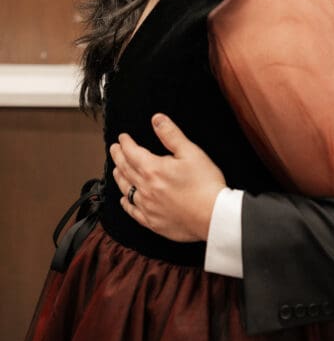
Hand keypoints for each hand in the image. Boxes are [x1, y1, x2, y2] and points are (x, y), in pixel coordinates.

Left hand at [110, 114, 226, 241]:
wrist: (212, 215)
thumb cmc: (205, 183)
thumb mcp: (191, 152)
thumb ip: (171, 135)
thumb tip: (157, 119)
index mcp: (153, 169)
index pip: (132, 152)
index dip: (125, 143)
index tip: (122, 137)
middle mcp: (145, 188)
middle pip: (125, 169)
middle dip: (118, 157)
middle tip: (114, 148)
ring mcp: (147, 206)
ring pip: (126, 189)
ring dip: (119, 177)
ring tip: (116, 170)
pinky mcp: (152, 221)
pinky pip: (133, 211)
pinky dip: (126, 203)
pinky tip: (124, 200)